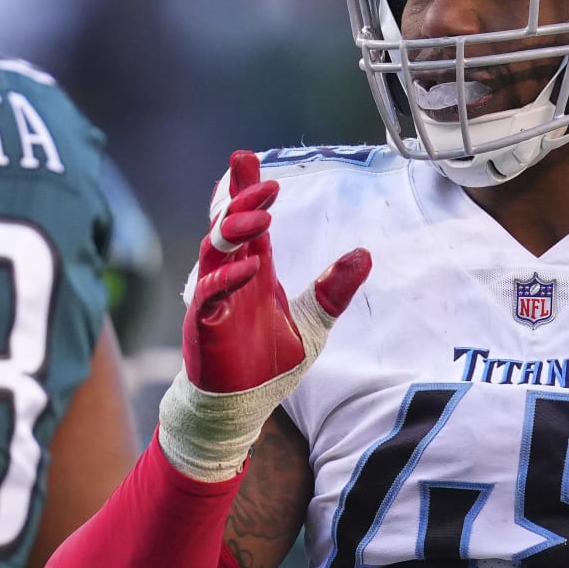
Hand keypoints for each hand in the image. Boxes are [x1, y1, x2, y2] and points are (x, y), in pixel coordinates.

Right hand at [158, 151, 369, 480]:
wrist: (242, 409)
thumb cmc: (268, 367)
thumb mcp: (313, 325)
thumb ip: (334, 290)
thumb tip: (364, 253)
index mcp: (253, 273)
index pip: (249, 223)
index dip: (247, 190)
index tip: (248, 158)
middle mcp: (230, 279)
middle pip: (228, 226)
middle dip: (241, 199)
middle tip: (264, 182)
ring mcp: (213, 300)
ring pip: (214, 251)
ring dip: (235, 230)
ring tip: (262, 217)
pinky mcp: (204, 326)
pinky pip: (208, 294)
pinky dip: (227, 278)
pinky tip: (251, 266)